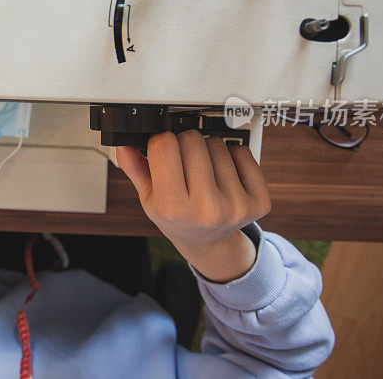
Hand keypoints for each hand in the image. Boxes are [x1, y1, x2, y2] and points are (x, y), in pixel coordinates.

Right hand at [117, 131, 270, 281]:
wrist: (209, 242)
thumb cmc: (177, 218)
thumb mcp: (148, 198)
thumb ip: (135, 169)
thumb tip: (124, 144)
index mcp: (173, 208)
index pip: (164, 144)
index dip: (160, 143)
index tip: (161, 151)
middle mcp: (206, 209)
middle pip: (192, 139)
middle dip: (184, 144)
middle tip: (183, 163)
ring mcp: (236, 206)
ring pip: (217, 143)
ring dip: (207, 150)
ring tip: (202, 172)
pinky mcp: (258, 201)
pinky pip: (242, 152)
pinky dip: (232, 156)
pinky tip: (223, 174)